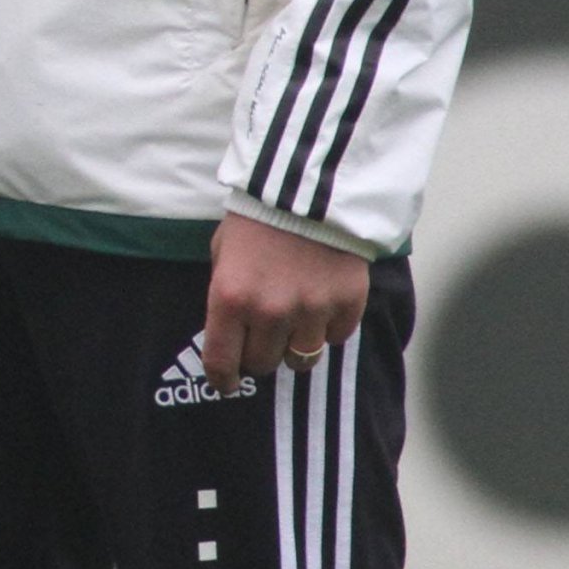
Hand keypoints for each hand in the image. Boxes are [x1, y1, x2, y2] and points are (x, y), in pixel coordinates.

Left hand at [200, 212, 370, 396]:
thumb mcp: (224, 251)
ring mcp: (311, 311)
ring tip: (295, 316)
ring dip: (295, 343)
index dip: (222, 379)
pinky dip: (328, 326)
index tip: (226, 383)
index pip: (222, 362)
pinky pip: (335, 338)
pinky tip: (321, 299)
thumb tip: (229, 331)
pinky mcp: (347, 305)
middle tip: (263, 332)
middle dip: (260, 352)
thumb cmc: (258, 216)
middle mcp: (270, 311)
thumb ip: (226, 292)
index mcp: (231, 297)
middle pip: (264, 365)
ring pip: (301, 359)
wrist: (310, 185)